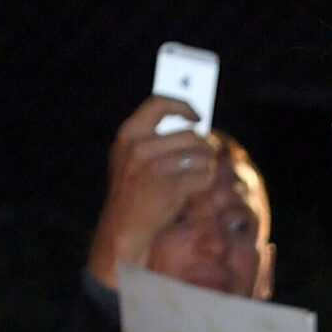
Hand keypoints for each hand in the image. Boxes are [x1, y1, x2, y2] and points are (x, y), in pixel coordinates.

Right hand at [85, 97, 226, 289]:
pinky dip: (205, 182)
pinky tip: (195, 189)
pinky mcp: (170, 187)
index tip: (198, 115)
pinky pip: (204, 176)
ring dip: (206, 167)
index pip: (158, 103)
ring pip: (201, 156)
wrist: (124, 229)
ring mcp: (154, 167)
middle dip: (205, 147)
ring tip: (196, 177)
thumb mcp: (133, 159)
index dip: (183, 105)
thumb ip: (155, 140)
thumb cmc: (134, 193)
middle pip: (191, 135)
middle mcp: (139, 147)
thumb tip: (195, 127)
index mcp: (128, 135)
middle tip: (205, 157)